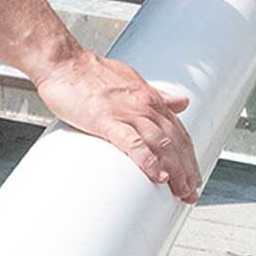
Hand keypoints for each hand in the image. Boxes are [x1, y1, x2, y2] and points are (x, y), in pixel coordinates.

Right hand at [36, 51, 201, 202]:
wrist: (63, 63)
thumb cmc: (89, 72)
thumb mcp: (132, 79)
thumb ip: (157, 94)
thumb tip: (181, 101)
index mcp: (149, 98)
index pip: (179, 131)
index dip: (189, 156)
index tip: (192, 174)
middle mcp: (143, 105)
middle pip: (175, 141)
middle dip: (187, 170)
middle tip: (190, 192)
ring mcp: (126, 113)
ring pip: (161, 144)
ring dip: (175, 170)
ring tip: (179, 190)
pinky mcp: (106, 120)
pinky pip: (133, 143)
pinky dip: (147, 160)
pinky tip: (155, 174)